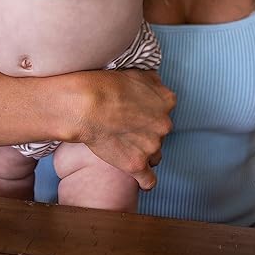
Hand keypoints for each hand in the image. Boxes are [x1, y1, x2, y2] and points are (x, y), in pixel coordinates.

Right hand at [75, 68, 175, 189]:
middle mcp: (164, 125)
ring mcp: (152, 146)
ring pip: (155, 155)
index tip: (137, 113)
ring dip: (144, 152)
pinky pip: (149, 181)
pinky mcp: (137, 165)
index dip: (149, 112)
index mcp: (167, 101)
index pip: (165, 110)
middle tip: (127, 127)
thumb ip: (153, 83)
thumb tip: (157, 87)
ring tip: (126, 146)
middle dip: (147, 132)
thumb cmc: (107, 85)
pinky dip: (145, 181)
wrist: (88, 104)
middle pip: (160, 133)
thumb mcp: (137, 72)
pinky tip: (138, 176)